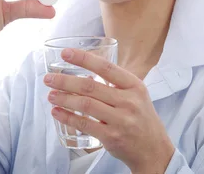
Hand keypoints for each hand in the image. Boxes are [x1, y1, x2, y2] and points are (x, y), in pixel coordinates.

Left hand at [44, 49, 174, 172]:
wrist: (154, 150)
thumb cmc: (141, 118)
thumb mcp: (136, 94)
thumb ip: (114, 82)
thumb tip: (84, 70)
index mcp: (134, 85)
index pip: (105, 67)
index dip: (83, 58)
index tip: (65, 53)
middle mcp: (128, 101)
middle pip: (90, 86)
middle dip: (65, 81)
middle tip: (49, 78)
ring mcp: (121, 120)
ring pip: (85, 104)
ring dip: (64, 98)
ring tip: (51, 95)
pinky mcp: (112, 137)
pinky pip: (85, 124)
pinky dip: (67, 117)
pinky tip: (57, 112)